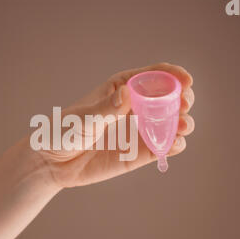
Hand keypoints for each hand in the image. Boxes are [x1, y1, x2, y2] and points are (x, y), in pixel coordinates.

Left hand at [35, 62, 194, 187]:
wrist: (52, 163)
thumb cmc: (63, 132)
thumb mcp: (82, 119)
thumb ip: (106, 109)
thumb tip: (127, 92)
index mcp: (120, 88)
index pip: (152, 75)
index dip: (172, 75)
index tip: (186, 80)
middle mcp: (133, 107)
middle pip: (166, 97)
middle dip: (180, 98)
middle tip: (184, 105)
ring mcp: (137, 130)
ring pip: (168, 122)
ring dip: (181, 122)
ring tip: (183, 126)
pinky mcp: (138, 153)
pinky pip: (161, 146)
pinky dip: (172, 144)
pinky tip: (175, 144)